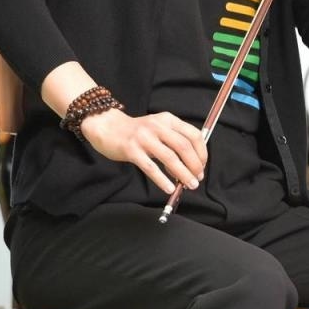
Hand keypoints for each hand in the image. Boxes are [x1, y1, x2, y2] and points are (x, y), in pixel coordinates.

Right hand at [80, 109, 207, 194]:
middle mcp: (158, 127)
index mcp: (168, 120)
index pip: (193, 135)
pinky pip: (150, 167)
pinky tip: (169, 188)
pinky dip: (162, 179)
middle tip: (198, 178)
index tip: (202, 166)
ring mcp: (144, 138)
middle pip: (184, 147)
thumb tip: (190, 164)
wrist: (106, 126)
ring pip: (170, 157)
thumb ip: (174, 141)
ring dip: (183, 173)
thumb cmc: (136, 131)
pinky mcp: (131, 150)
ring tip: (189, 185)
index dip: (202, 152)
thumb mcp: (158, 128)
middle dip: (195, 165)